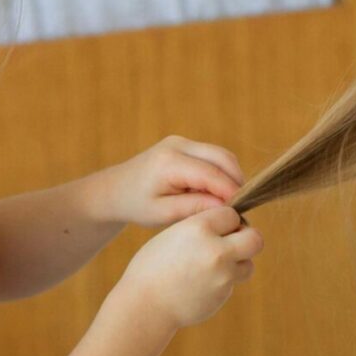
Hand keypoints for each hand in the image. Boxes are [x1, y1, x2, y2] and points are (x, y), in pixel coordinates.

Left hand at [96, 136, 245, 227]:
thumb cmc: (136, 205)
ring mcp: (182, 141)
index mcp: (170, 162)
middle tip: (240, 209)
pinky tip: (216, 195)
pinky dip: (221, 174)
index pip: (212, 174)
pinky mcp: (185, 145)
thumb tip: (227, 206)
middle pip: (223, 158)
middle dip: (237, 182)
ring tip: (228, 203)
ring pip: (222, 155)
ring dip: (230, 177)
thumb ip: (195, 207)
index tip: (241, 214)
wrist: (114, 190)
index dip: (232, 193)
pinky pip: (214, 156)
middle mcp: (178, 144)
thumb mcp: (163, 214)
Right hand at [118, 206, 262, 330]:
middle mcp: (216, 249)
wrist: (144, 305)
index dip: (226, 221)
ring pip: (248, 264)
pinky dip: (223, 281)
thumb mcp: (172, 235)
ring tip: (213, 267)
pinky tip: (202, 283)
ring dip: (237, 264)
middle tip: (232, 244)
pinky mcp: (223, 294)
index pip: (232, 215)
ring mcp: (223, 274)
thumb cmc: (152, 268)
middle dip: (246, 240)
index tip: (218, 229)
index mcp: (199, 228)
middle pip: (255, 238)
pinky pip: (233, 282)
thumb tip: (228, 225)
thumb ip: (201, 228)